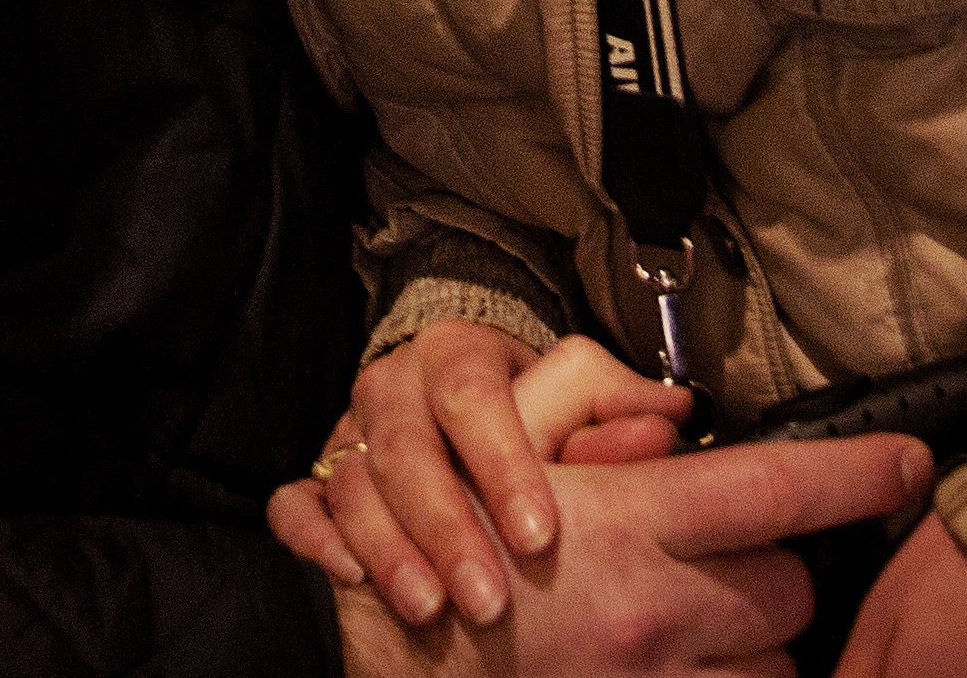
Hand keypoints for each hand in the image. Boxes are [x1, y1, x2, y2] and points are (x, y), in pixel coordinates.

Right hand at [271, 325, 689, 624]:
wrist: (435, 416)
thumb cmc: (513, 415)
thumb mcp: (565, 394)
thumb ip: (611, 408)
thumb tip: (671, 417)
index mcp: (458, 358)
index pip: (475, 396)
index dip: (503, 463)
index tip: (540, 534)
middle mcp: (396, 389)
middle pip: (408, 447)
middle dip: (446, 525)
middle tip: (487, 599)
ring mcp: (349, 434)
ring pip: (353, 480)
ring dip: (389, 548)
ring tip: (428, 609)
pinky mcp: (316, 476)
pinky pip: (296, 502)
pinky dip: (314, 538)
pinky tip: (346, 579)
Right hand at [331, 432, 934, 676]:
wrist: (386, 655)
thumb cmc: (444, 539)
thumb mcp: (503, 445)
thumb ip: (589, 409)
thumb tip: (674, 416)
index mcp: (631, 527)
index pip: (777, 490)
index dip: (858, 473)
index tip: (908, 463)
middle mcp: (660, 618)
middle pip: (792, 589)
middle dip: (776, 565)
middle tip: (726, 548)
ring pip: (777, 670)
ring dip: (753, 641)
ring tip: (696, 616)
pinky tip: (687, 663)